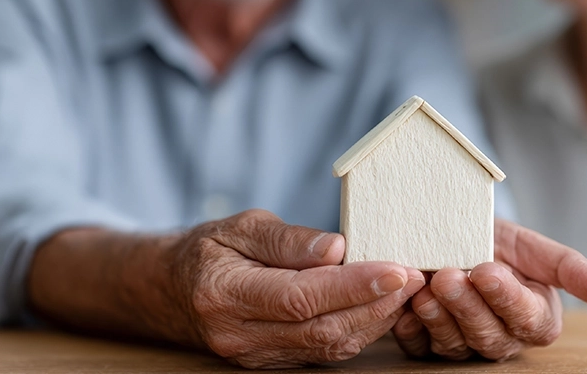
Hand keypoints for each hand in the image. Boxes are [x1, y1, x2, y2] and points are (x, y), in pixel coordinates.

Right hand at [167, 209, 424, 368]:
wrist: (171, 291)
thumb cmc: (210, 251)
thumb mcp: (240, 227)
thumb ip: (287, 240)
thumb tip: (337, 249)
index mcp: (225, 294)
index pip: (300, 296)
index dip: (353, 286)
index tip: (396, 268)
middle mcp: (239, 334)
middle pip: (322, 329)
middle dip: (377, 304)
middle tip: (415, 275)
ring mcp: (255, 356)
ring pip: (329, 346)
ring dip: (375, 320)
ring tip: (407, 288)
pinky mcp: (273, 363)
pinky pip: (324, 352)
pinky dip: (359, 330)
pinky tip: (381, 306)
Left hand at [392, 219, 586, 360]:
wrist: (447, 233)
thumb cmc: (494, 240)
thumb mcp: (530, 246)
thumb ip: (567, 267)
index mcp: (535, 318)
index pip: (528, 319)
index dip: (507, 298)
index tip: (487, 270)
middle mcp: (501, 337)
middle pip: (490, 336)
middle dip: (468, 306)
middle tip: (449, 276)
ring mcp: (462, 344)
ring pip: (455, 346)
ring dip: (438, 318)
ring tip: (425, 288)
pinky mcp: (426, 345)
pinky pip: (418, 348)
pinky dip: (410, 328)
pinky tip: (405, 307)